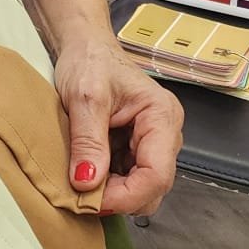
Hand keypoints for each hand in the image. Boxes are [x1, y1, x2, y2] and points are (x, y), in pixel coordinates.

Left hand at [54, 34, 182, 216]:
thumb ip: (88, 140)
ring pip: (142, 187)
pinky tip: (88, 174)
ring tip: (83, 184)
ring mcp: (153, 142)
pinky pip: (129, 178)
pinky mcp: (138, 148)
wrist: (85, 46)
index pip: (157, 174)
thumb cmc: (90, 61)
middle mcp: (165, 132)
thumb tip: (88, 183)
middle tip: (83, 197)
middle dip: (120, 198)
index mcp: (161, 116)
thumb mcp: (84, 97)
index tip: (93, 201)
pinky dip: (109, 184)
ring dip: (114, 193)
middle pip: (154, 186)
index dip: (127, 196)